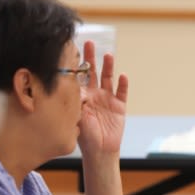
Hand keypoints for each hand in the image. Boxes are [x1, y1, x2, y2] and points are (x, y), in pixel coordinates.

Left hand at [77, 41, 127, 158]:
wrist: (99, 151)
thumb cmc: (83, 137)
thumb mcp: (75, 117)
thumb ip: (75, 102)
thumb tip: (73, 86)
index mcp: (80, 97)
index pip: (77, 76)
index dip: (75, 64)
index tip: (71, 49)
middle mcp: (94, 94)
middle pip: (91, 72)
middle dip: (90, 58)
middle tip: (88, 43)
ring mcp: (107, 99)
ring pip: (107, 78)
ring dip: (108, 66)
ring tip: (108, 55)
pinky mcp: (119, 106)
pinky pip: (122, 92)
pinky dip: (123, 84)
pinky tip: (123, 76)